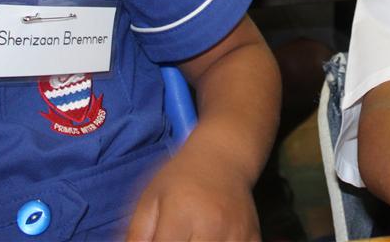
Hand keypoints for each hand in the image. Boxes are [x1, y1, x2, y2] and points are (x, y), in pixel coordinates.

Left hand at [125, 147, 259, 241]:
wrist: (224, 155)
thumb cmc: (180, 177)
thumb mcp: (150, 200)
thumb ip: (136, 236)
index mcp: (181, 215)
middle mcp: (211, 227)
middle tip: (174, 239)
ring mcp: (235, 235)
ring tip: (190, 237)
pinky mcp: (253, 238)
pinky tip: (212, 239)